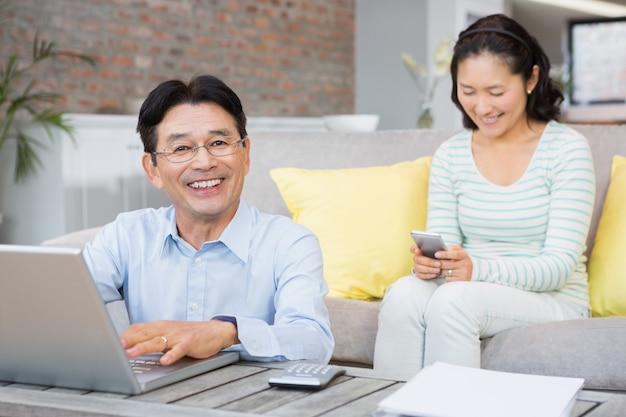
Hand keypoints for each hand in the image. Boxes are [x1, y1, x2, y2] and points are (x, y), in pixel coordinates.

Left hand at [120, 319, 238, 365]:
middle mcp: (167, 329)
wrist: (215, 331)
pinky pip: (179, 349)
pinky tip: (164, 361)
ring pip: (158, 341)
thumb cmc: (190, 333)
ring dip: (144, 347)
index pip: (139, 327)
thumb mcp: (169, 332)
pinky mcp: (190, 343)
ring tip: (132, 354)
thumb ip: (152, 336)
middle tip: (116, 346)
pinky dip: (171, 355)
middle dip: (130, 340)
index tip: (113, 341)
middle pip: (145, 334)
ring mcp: (178, 335)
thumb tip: (130, 343)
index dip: (126, 334)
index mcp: (161, 326)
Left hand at [411, 244, 471, 281]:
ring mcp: (463, 274)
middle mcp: (465, 264)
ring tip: (442, 267)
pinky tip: (448, 274)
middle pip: (446, 264)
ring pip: (445, 272)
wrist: (470, 271)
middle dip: (438, 263)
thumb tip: (439, 248)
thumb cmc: (459, 259)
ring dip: (440, 270)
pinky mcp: (460, 281)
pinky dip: (445, 276)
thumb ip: (450, 248)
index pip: (454, 254)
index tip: (436, 254)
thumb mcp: (457, 251)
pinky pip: (447, 278)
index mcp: (464, 255)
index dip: (444, 254)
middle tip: (433, 262)